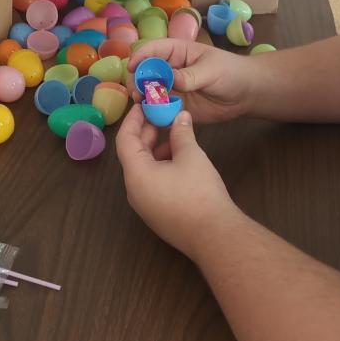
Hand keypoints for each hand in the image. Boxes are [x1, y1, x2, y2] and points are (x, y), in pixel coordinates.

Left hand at [115, 103, 239, 257]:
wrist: (215, 235)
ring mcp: (145, 206)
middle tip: (161, 114)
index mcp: (135, 175)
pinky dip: (162, 167)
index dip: (133, 120)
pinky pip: (153, 184)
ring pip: (144, 170)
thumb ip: (182, 133)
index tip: (143, 104)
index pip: (125, 140)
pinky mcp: (158, 214)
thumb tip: (180, 116)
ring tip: (175, 135)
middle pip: (133, 155)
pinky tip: (181, 160)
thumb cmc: (199, 192)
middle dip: (147, 133)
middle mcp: (134, 191)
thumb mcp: (191, 156)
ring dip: (156, 150)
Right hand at [126, 39, 256, 124]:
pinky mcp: (175, 107)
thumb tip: (171, 79)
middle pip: (144, 73)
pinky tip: (152, 118)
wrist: (246, 94)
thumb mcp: (212, 70)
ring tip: (142, 106)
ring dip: (143, 99)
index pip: (152, 50)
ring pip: (148, 93)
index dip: (139, 57)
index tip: (132, 68)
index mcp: (176, 52)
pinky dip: (153, 114)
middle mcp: (169, 70)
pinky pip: (159, 110)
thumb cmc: (231, 72)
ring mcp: (171, 89)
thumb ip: (191, 75)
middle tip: (137, 93)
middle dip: (137, 82)